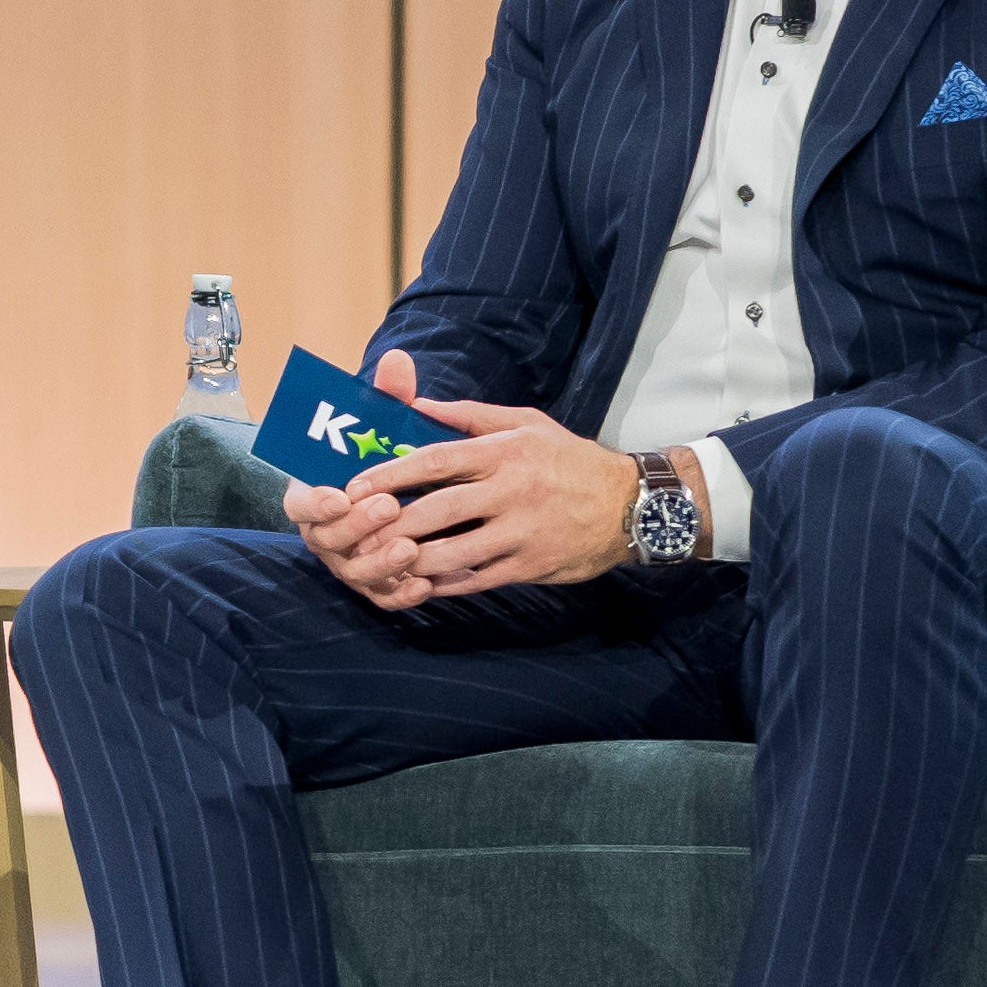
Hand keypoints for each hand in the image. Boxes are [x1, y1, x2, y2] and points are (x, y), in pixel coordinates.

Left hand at [331, 387, 639, 603]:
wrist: (632, 505)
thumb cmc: (569, 459)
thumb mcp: (526, 424)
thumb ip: (469, 416)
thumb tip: (415, 403)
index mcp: (506, 452)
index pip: (436, 459)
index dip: (390, 473)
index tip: (355, 485)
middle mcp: (512, 492)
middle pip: (437, 510)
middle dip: (390, 522)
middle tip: (355, 530)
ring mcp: (523, 532)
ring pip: (454, 551)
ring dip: (410, 559)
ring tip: (378, 559)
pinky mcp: (532, 565)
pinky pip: (478, 579)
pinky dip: (443, 583)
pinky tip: (418, 581)